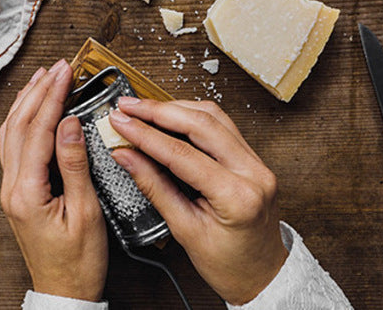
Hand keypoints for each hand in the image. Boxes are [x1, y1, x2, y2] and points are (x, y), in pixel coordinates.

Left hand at [0, 59, 107, 300]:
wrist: (63, 294)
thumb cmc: (78, 262)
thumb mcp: (85, 213)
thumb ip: (74, 165)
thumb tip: (69, 122)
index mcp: (26, 191)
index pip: (37, 130)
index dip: (52, 96)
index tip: (66, 72)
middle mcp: (11, 187)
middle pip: (18, 125)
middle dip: (38, 90)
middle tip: (59, 66)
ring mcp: (10, 189)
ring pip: (11, 133)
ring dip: (27, 101)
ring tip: (45, 77)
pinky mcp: (17, 192)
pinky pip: (13, 146)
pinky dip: (23, 120)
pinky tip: (34, 110)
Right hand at [109, 98, 287, 304]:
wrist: (261, 275)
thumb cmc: (228, 264)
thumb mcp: (185, 230)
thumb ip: (154, 187)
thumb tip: (127, 156)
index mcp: (237, 196)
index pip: (182, 153)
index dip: (145, 134)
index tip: (121, 123)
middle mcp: (253, 172)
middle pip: (201, 123)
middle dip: (158, 111)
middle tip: (128, 107)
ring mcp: (257, 162)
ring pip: (214, 116)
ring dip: (176, 108)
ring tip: (144, 109)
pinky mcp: (254, 158)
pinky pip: (222, 125)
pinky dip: (192, 117)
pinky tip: (171, 117)